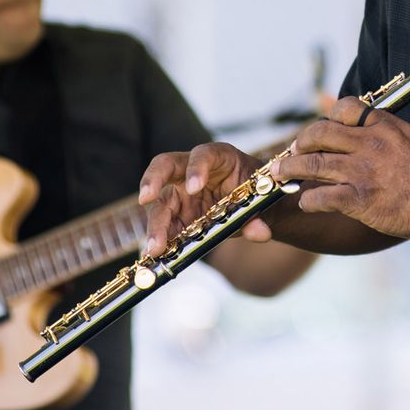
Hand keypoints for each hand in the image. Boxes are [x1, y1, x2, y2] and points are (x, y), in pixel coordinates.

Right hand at [138, 143, 268, 254]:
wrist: (255, 206)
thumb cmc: (257, 192)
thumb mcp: (262, 202)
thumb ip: (258, 216)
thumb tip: (260, 232)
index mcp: (219, 157)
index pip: (203, 154)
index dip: (196, 168)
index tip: (193, 188)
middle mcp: (192, 170)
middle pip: (165, 167)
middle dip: (153, 181)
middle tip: (147, 198)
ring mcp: (182, 193)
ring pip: (160, 202)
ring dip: (155, 225)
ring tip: (154, 248)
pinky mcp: (177, 215)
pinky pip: (164, 226)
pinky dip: (158, 241)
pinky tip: (154, 255)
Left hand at [270, 96, 409, 240]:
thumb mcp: (407, 136)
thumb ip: (380, 125)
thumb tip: (353, 113)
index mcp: (382, 125)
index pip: (342, 109)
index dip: (325, 118)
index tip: (318, 134)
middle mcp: (369, 144)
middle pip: (319, 133)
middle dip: (299, 143)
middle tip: (291, 153)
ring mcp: (362, 172)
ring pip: (312, 164)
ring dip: (290, 169)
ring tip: (281, 174)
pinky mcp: (359, 199)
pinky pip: (320, 196)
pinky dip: (307, 200)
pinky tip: (306, 203)